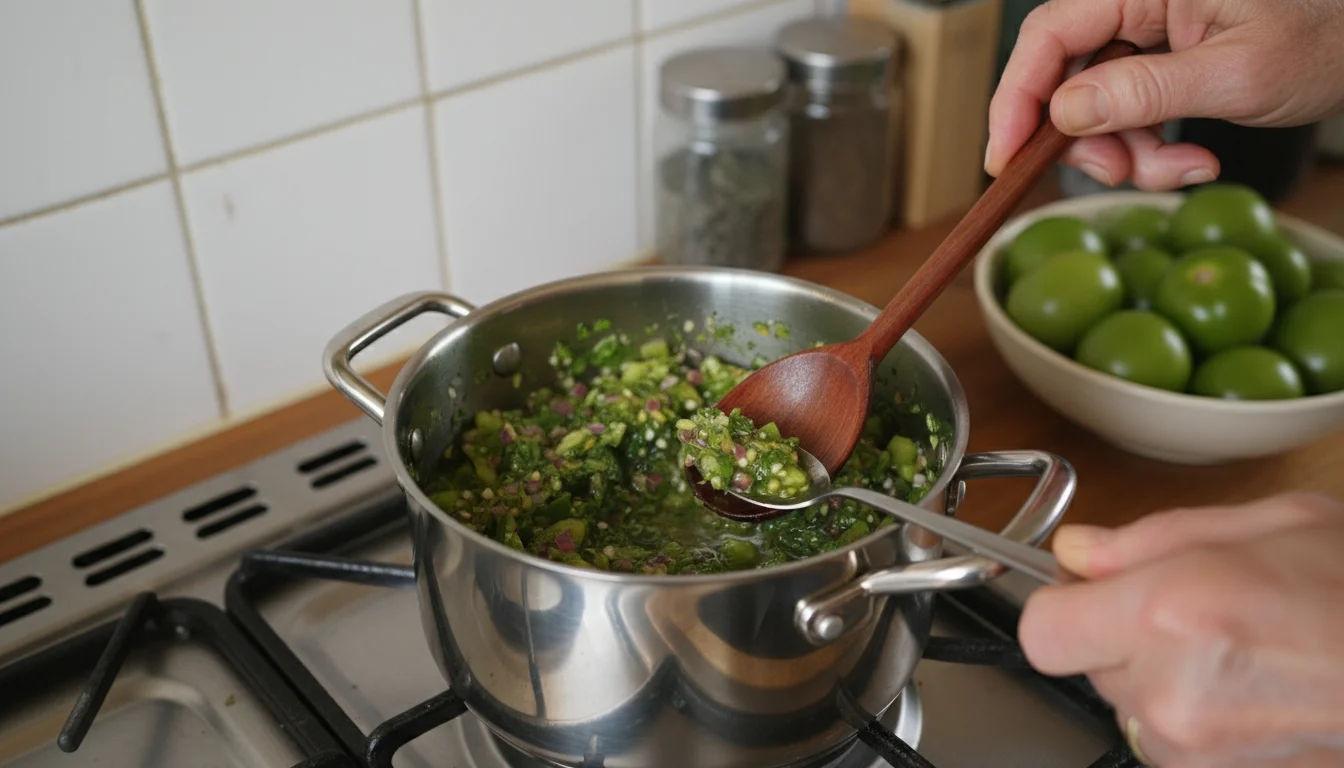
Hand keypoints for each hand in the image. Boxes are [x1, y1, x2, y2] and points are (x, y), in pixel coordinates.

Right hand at [985, 0, 1343, 190]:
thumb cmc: (1330, 37)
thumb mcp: (1239, 73)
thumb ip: (1147, 90)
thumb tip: (1065, 111)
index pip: (1049, 34)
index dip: (1017, 99)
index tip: (1004, 157)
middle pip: (1063, 73)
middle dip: (1084, 139)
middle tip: (1116, 175)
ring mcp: (1147, 30)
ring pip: (1092, 103)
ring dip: (1126, 153)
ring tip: (1182, 169)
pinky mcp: (1159, 58)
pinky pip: (1125, 110)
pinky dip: (1149, 149)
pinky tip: (1192, 158)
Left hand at [1018, 492, 1343, 767]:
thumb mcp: (1274, 522)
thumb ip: (1152, 537)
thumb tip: (1080, 552)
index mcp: (1173, 614)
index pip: (1043, 630)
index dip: (1063, 607)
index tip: (1090, 593)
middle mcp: (1174, 695)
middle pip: (1089, 667)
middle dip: (1124, 636)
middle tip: (1198, 611)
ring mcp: (1201, 754)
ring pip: (1133, 708)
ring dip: (1166, 681)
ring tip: (1247, 652)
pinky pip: (1177, 745)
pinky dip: (1203, 720)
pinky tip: (1264, 693)